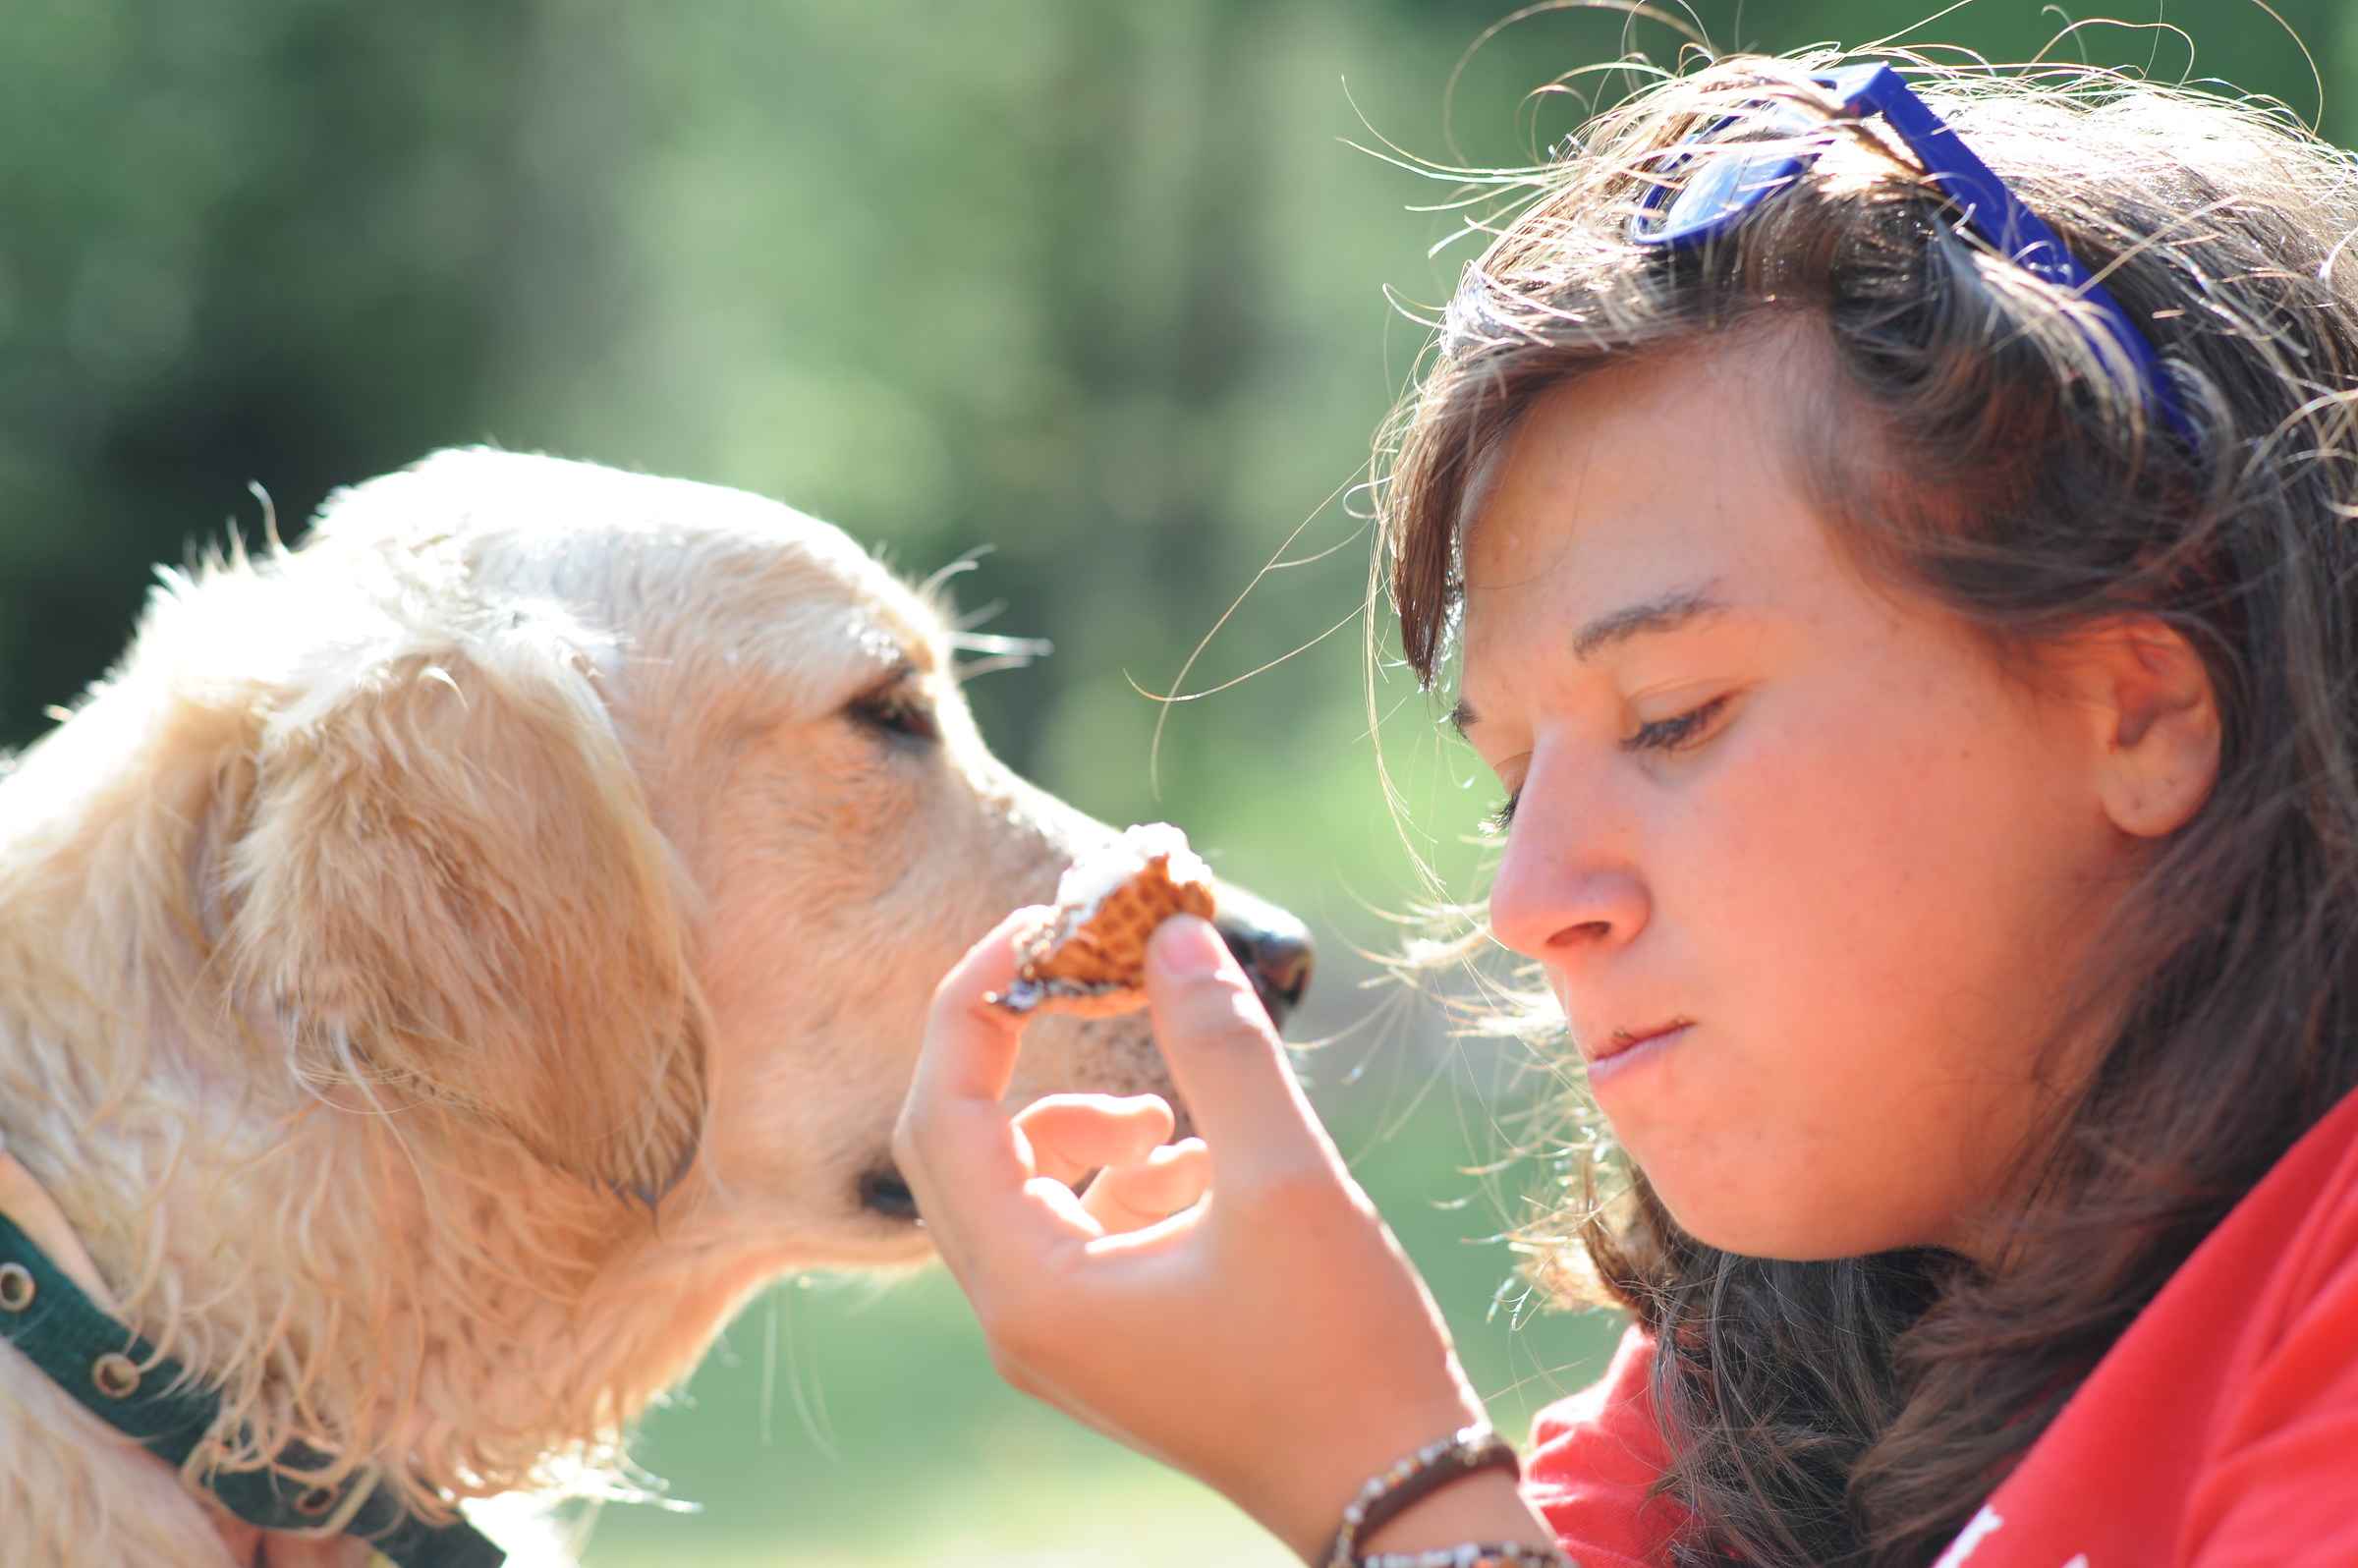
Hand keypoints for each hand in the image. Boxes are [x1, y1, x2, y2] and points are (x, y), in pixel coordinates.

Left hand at [892, 908, 1555, 1561]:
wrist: (1395, 1495)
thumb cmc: (1342, 1352)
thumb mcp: (1285, 1180)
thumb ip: (1221, 1048)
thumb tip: (1169, 932)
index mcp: (1031, 1289)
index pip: (944, 1114)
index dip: (977, 1006)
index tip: (1040, 926)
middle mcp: (1019, 1319)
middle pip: (964, 1144)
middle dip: (1025, 1054)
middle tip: (1094, 980)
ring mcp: (1059, 1337)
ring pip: (1025, 1183)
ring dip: (1091, 1125)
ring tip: (1183, 1129)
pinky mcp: (1106, 1340)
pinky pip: (1077, 1225)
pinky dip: (1127, 1178)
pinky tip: (1212, 1181)